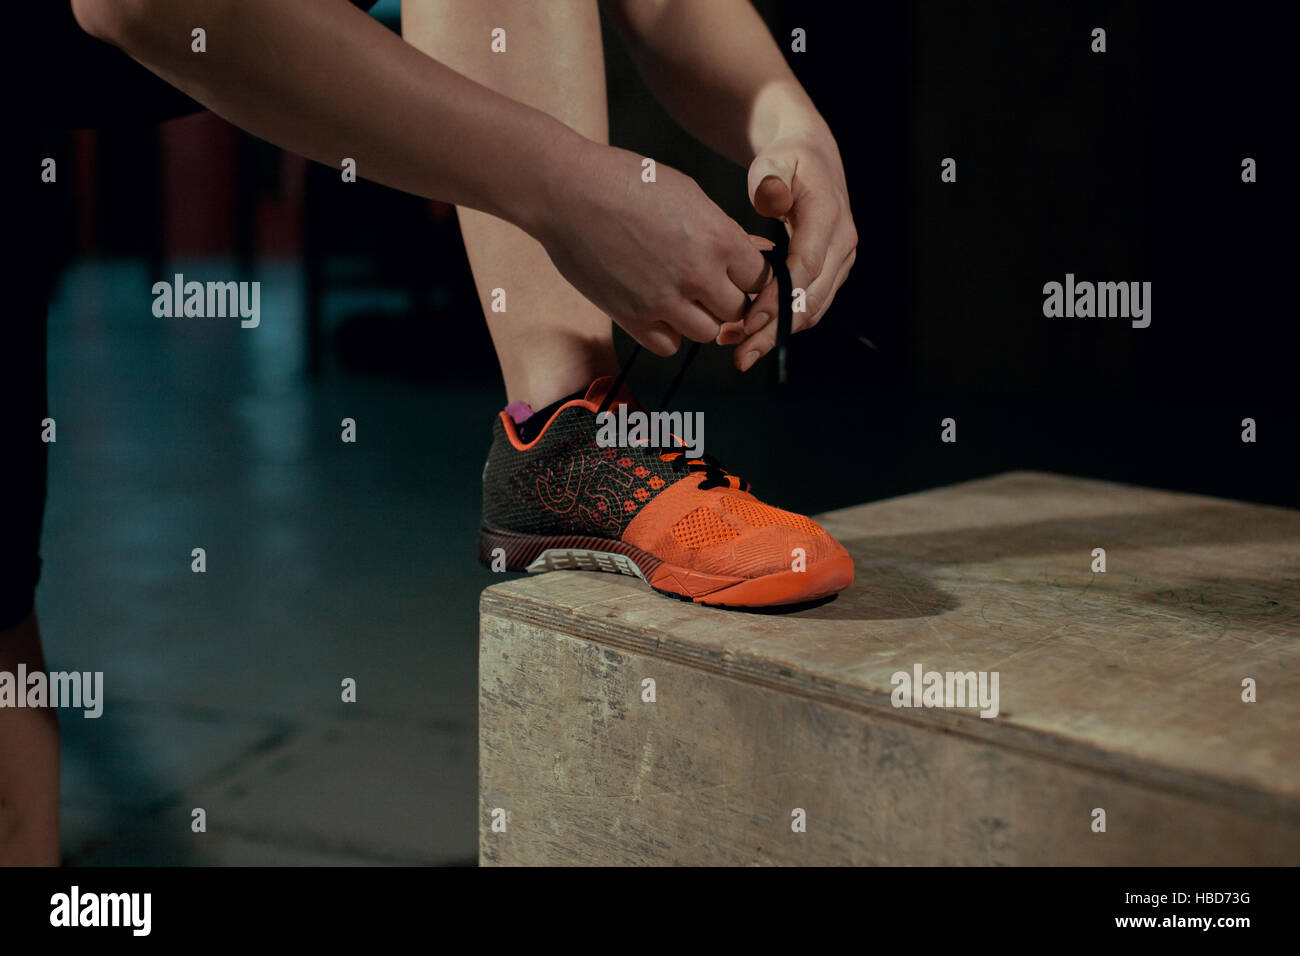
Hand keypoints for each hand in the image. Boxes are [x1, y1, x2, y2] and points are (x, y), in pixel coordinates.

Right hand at [534, 141, 768, 356]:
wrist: (567, 191)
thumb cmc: (627, 181)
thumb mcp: (689, 194)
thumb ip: (725, 230)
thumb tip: (760, 252)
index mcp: (719, 238)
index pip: (761, 279)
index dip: (751, 277)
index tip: (738, 273)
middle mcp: (697, 274)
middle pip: (738, 310)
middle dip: (729, 299)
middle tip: (710, 285)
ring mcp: (664, 301)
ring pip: (707, 333)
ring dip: (700, 318)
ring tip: (683, 296)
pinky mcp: (632, 318)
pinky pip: (668, 346)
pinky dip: (668, 333)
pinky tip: (658, 310)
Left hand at [716, 130, 857, 369]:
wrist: (811, 158)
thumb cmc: (786, 160)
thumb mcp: (773, 161)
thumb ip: (769, 180)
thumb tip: (770, 200)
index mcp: (828, 215)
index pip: (806, 267)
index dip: (779, 298)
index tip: (749, 319)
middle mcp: (842, 243)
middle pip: (811, 299)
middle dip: (776, 330)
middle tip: (741, 353)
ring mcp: (840, 261)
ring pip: (812, 309)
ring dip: (777, 334)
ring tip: (740, 348)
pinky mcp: (831, 273)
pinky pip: (810, 305)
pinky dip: (783, 324)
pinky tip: (751, 334)